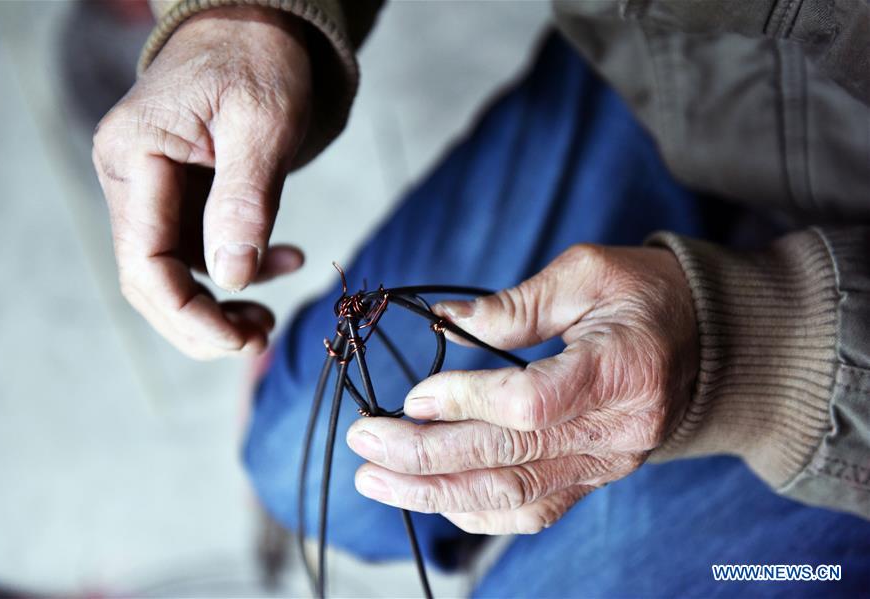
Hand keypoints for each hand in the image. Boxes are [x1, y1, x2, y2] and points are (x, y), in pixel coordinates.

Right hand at [92, 7, 310, 358]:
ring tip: (271, 317)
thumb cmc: (259, 59)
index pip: (144, 263)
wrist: (255, 25)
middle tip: (259, 341)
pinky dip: (240, 267)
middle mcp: (129, 176)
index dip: (189, 317)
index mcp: (134, 156)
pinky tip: (286, 260)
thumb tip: (233, 276)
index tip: (241, 342)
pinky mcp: (176, 193)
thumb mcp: (264, 123)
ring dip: (221, 304)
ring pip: (173, 272)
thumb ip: (246, 199)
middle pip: (149, 279)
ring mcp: (149, 187)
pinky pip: (198, 247)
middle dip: (201, 323)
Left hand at [346, 244, 698, 533]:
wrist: (710, 343)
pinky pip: (532, 510)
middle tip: (364, 442)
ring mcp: (606, 463)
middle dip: (425, 455)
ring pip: (513, 496)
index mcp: (621, 370)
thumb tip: (446, 324)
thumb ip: (516, 304)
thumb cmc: (648, 296)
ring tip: (377, 478)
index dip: (464, 401)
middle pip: (508, 458)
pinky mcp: (595, 477)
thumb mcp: (588, 273)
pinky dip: (477, 510)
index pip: (529, 405)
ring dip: (436, 492)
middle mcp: (616, 431)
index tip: (414, 395)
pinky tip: (431, 496)